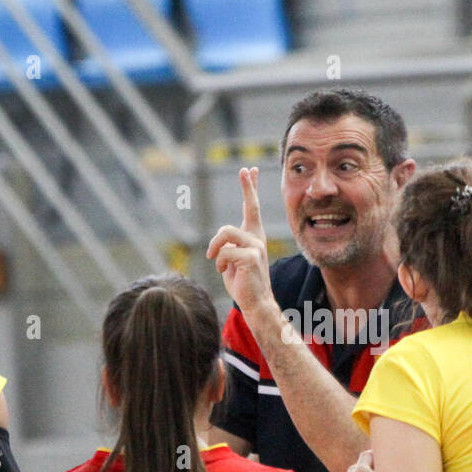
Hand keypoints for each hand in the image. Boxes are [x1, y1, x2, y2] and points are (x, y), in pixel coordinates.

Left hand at [206, 168, 275, 316]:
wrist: (254, 302)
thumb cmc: (242, 283)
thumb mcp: (232, 260)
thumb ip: (228, 245)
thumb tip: (223, 239)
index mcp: (252, 237)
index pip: (252, 208)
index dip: (250, 188)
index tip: (249, 170)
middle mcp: (257, 238)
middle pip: (252, 207)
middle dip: (248, 187)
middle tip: (245, 169)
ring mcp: (256, 246)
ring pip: (226, 232)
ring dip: (215, 248)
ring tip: (216, 261)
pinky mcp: (251, 257)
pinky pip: (224, 251)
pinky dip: (219, 262)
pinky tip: (223, 270)